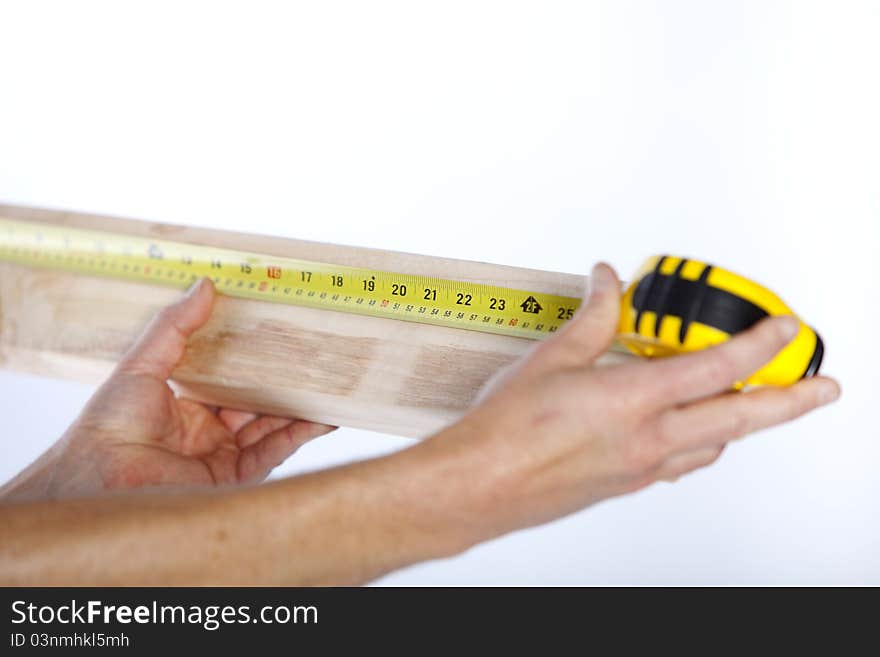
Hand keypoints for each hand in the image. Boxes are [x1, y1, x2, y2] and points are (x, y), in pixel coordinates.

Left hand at [3, 279, 335, 499]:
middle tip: (317, 358)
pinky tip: (323, 417)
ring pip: (273, 427)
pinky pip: (275, 452)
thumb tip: (205, 285)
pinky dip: (300, 434)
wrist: (100, 474)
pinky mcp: (235, 477)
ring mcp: (224, 455)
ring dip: (302, 408)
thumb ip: (175, 326)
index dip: (256, 361)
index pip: (232, 381)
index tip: (281, 336)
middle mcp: (208, 432)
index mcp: (186, 406)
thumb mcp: (142, 362)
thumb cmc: (108, 423)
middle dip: (287, 383)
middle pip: (258, 403)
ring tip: (332, 385)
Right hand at [421, 263, 840, 540]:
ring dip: (742, 423)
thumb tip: (607, 284)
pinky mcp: (626, 484)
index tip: (785, 327)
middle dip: (791, 400)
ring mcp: (641, 468)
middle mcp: (649, 439)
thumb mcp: (552, 358)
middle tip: (822, 388)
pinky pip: (681, 463)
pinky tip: (686, 431)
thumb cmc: (508, 430)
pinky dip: (700, 443)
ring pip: (715, 445)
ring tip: (752, 403)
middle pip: (742, 418)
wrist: (481, 483)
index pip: (719, 367)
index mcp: (635, 401)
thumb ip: (593, 317)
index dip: (761, 343)